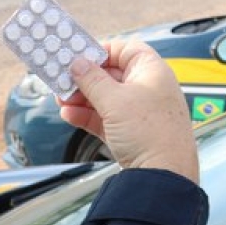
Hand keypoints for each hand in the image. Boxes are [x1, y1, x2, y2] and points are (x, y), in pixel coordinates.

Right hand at [58, 40, 199, 182]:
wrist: (163, 174)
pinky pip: (105, 118)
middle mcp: (147, 89)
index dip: (101, 51)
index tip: (79, 57)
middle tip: (63, 81)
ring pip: (105, 98)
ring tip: (62, 100)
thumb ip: (92, 80)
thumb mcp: (114, 100)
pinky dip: (87, 116)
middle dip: (84, 79)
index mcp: (151, 71)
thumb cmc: (151, 133)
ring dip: (81, 99)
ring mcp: (139, 112)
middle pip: (110, 75)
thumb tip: (78, 64)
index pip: (125, 49)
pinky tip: (70, 115)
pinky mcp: (130, 133)